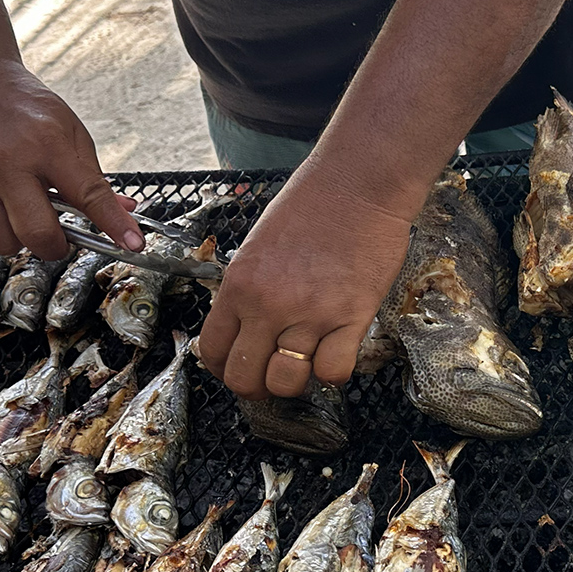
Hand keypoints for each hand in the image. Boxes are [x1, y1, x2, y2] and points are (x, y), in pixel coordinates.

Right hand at [0, 59, 142, 259]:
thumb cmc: (23, 108)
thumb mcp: (68, 131)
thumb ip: (93, 177)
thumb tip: (124, 213)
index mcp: (47, 144)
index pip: (89, 195)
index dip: (114, 225)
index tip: (133, 245)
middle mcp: (7, 163)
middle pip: (38, 234)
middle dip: (55, 245)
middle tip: (59, 235)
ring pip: (4, 242)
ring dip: (20, 238)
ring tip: (23, 211)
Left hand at [197, 162, 414, 398]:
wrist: (358, 185)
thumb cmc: (310, 206)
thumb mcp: (257, 247)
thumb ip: (247, 292)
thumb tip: (245, 331)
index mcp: (239, 285)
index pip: (213, 352)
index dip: (225, 369)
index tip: (239, 366)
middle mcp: (269, 305)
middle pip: (246, 379)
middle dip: (257, 386)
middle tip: (272, 373)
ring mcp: (311, 314)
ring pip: (288, 383)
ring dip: (295, 380)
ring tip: (306, 360)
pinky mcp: (352, 317)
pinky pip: (333, 371)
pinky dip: (333, 370)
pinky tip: (336, 349)